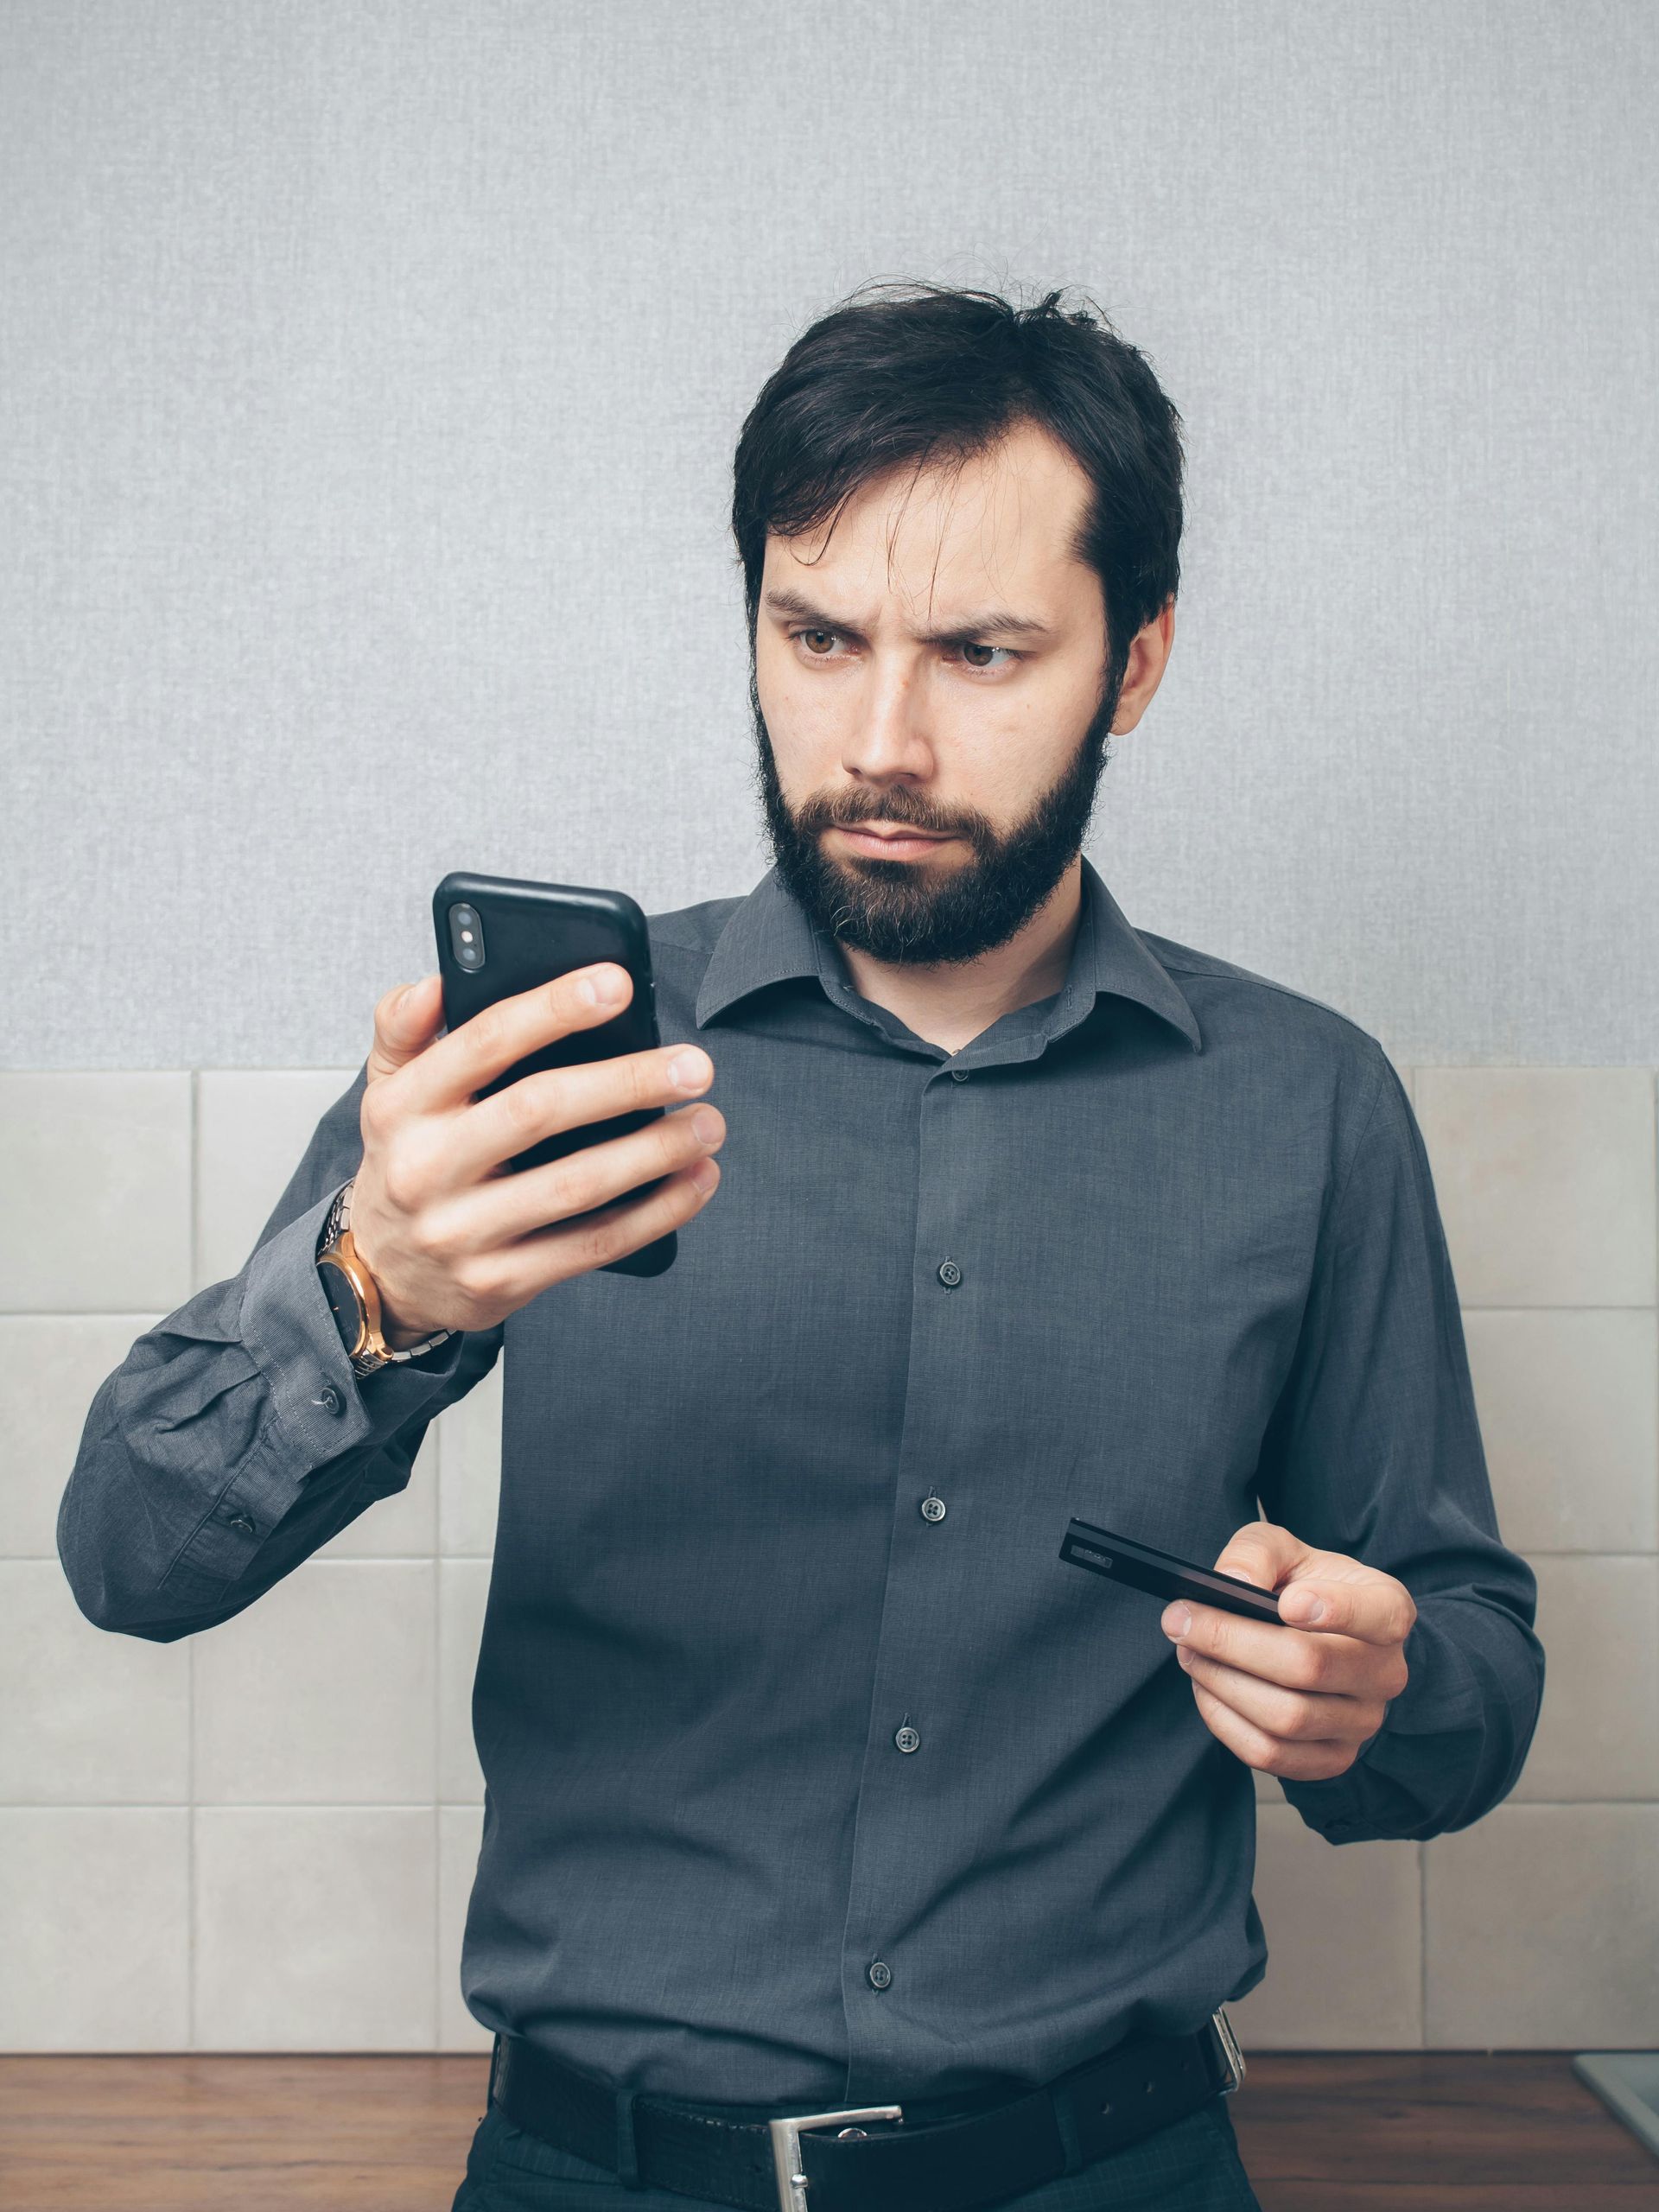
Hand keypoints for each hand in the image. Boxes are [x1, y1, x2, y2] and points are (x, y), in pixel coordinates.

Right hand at [346, 964, 726, 1341]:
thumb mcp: (387, 1088)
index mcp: (403, 1106)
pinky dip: (656, 1213)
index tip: (618, 983)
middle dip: (625, 1083)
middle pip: (537, 1111)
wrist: (385, 1275)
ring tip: (708, 1122)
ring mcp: (463, 1232)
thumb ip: (404, 1027)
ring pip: (575, 1185)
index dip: (552, 1009)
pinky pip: (592, 1245)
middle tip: (694, 1066)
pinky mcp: (501, 1282)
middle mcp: (425, 1168)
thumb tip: (436, 984)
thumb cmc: (408, 1159)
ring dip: (655, 1152)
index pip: (483, 1042)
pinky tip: (694, 1181)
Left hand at [1160, 1520, 1415, 1781]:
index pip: (1379, 1615)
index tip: (1287, 1603)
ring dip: (1220, 1682)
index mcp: (1388, 1609)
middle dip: (1231, 1642)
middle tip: (1181, 1620)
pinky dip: (1225, 1721)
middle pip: (1308, 1667)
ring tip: (1188, 1651)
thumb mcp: (1281, 1551)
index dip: (1336, 1610)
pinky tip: (1206, 1687)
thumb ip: (1256, 1553)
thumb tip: (1232, 1583)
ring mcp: (1363, 1723)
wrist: (1318, 1638)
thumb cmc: (1301, 1585)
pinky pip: (1271, 1754)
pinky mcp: (1333, 1759)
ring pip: (1285, 1717)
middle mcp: (1386, 1672)